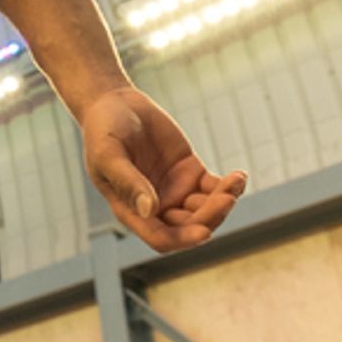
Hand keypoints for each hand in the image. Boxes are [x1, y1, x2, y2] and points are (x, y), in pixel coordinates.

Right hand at [81, 85, 246, 253]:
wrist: (114, 102)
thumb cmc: (103, 129)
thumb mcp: (109, 153)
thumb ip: (128, 182)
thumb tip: (150, 210)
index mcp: (132, 210)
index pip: (161, 238)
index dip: (183, 239)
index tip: (203, 231)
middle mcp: (156, 207)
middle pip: (189, 226)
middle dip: (209, 217)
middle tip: (225, 198)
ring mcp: (176, 190)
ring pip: (206, 210)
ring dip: (223, 202)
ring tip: (235, 183)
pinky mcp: (191, 172)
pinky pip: (214, 188)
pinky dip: (229, 186)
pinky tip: (239, 177)